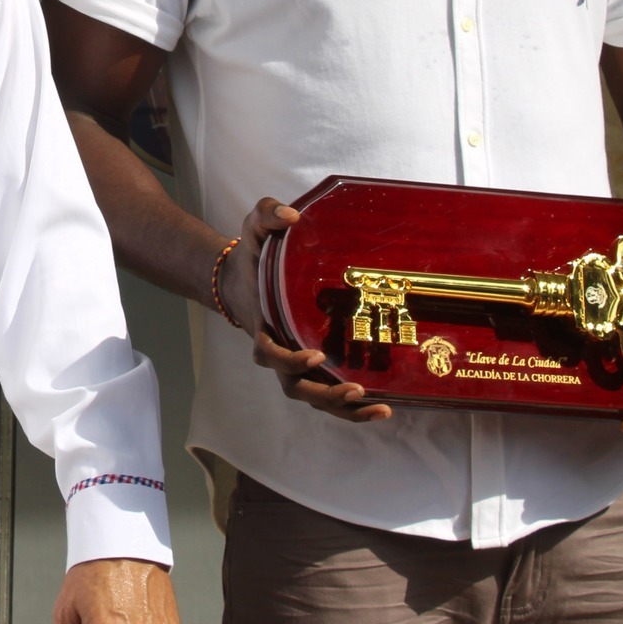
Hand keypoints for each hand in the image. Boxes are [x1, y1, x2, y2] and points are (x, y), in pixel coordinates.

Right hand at [231, 198, 391, 423]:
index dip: (289, 360)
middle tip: (356, 389)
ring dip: (344, 409)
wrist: (239, 281)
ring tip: (380, 409)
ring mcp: (295, 363)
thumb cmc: (251, 257)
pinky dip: (352, 408)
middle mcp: (278, 351)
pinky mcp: (313, 367)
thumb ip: (267, 215)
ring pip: (315, 398)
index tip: (315, 355)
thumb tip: (292, 215)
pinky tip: (383, 408)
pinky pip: (328, 394)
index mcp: (262, 326)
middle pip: (296, 387)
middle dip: (326, 395)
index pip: (269, 353)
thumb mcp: (253, 228)